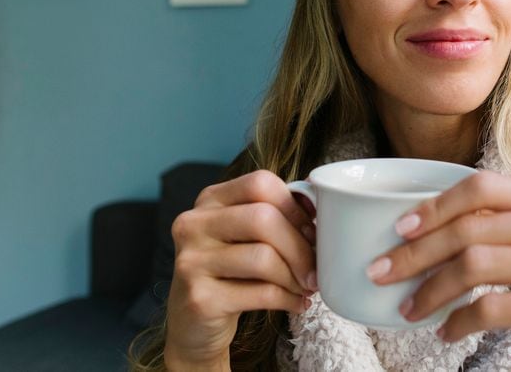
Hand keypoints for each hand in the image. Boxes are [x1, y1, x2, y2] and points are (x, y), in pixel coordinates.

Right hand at [163, 170, 317, 369]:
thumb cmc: (231, 273)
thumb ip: (274, 214)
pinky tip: (297, 303)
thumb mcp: (244, 236)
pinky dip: (288, 299)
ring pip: (263, 257)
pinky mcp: (200, 299)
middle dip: (300, 246)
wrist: (194, 326)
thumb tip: (318, 203)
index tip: (312, 231)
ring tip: (306, 287)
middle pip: (263, 218)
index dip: (294, 206)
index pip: (259, 183)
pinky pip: (261, 293)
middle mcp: (193, 224)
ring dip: (296, 276)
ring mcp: (191, 261)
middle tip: (315, 267)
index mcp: (209, 200)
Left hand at [365, 171, 510, 371]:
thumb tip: (424, 228)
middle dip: (416, 252)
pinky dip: (459, 320)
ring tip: (409, 309)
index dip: (434, 204)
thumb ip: (503, 229)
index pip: (482, 186)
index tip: (398, 228)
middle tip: (381, 272)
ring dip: (430, 290)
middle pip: (471, 226)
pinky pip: (493, 307)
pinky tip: (446, 332)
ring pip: (475, 265)